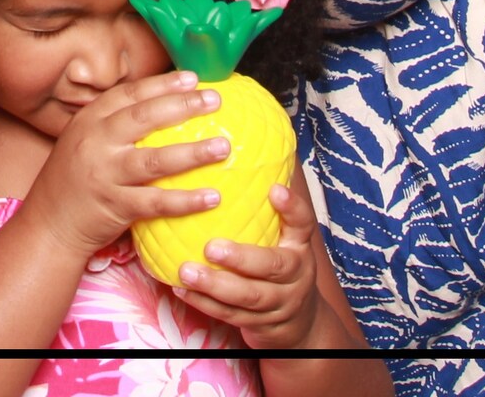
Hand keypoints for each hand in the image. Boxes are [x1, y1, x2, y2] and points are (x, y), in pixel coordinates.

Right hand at [21, 71, 226, 258]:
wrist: (49, 223)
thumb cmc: (76, 179)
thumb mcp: (86, 141)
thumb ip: (115, 125)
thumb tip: (166, 106)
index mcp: (90, 120)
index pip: (130, 94)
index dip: (163, 84)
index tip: (193, 78)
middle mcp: (96, 142)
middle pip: (145, 118)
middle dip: (183, 106)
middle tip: (215, 101)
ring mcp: (105, 174)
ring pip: (155, 160)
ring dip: (193, 153)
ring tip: (223, 147)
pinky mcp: (115, 206)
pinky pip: (157, 202)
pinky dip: (186, 200)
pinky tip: (212, 197)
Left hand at [167, 169, 326, 348]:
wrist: (300, 324)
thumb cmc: (280, 267)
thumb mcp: (284, 240)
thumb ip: (266, 211)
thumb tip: (236, 160)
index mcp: (299, 247)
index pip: (303, 224)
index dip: (291, 208)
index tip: (274, 190)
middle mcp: (295, 275)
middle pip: (272, 267)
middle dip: (241, 258)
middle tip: (211, 247)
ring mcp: (279, 303)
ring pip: (248, 297)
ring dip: (214, 285)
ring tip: (187, 271)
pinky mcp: (261, 324)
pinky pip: (230, 315)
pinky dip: (204, 303)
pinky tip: (181, 289)